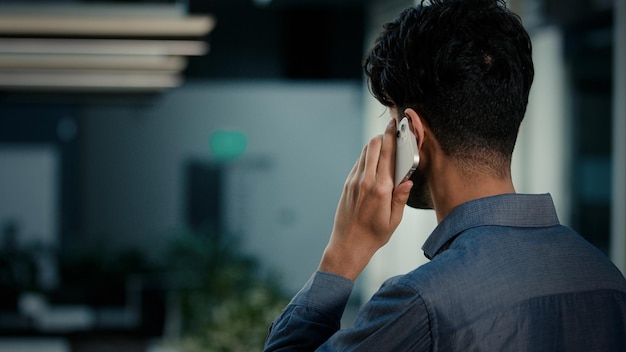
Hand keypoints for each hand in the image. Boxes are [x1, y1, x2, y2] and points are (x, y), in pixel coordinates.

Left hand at [319, 119, 412, 280]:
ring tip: (384, 142)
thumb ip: (401, 197)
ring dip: (374, 145)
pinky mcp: (347, 184)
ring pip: (364, 153)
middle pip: (373, 147)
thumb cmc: (374, 235)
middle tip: (391, 130)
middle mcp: (365, 181)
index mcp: (381, 189)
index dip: (392, 137)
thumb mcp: (394, 220)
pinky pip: (358, 164)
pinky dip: (367, 157)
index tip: (396, 126)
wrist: (348, 245)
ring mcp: (354, 182)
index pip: (387, 154)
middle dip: (382, 136)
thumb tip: (408, 180)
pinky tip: (374, 160)